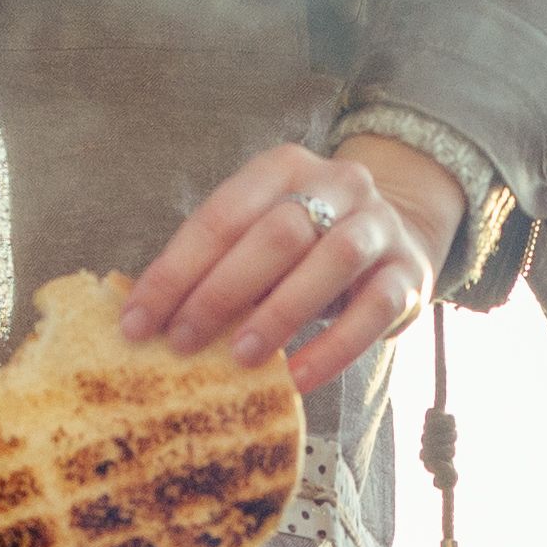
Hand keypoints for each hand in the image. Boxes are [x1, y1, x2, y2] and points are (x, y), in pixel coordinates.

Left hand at [126, 135, 465, 394]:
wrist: (400, 233)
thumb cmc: (307, 246)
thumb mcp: (261, 238)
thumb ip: (217, 264)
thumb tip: (146, 316)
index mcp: (284, 167)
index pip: (221, 215)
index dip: (174, 270)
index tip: (137, 323)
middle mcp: (337, 184)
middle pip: (277, 232)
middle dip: (222, 290)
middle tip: (183, 342)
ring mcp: (378, 225)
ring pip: (331, 260)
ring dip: (279, 313)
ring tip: (242, 358)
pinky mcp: (409, 271)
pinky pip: (374, 310)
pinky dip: (333, 348)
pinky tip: (298, 379)